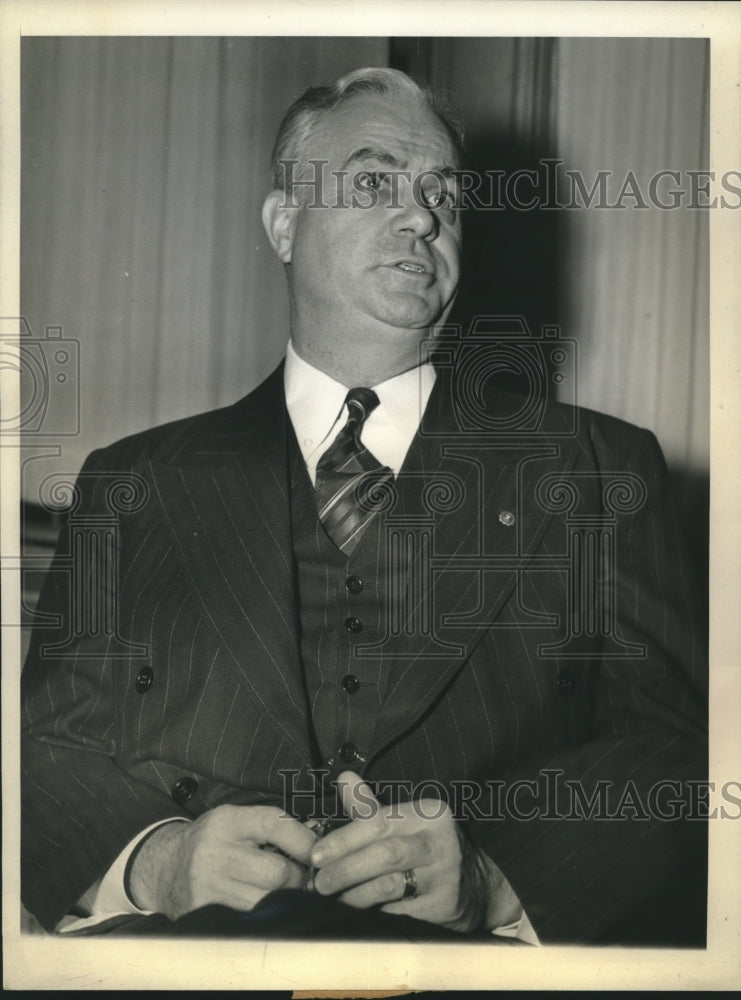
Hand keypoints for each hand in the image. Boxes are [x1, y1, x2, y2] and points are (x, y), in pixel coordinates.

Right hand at [128, 804, 315, 919]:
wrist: (164, 868)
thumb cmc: (211, 841)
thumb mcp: (235, 821)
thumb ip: (271, 826)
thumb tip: (318, 839)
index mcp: (226, 822)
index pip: (274, 824)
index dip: (303, 839)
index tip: (316, 851)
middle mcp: (214, 852)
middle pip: (276, 871)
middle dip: (296, 876)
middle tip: (299, 877)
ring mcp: (207, 886)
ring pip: (267, 900)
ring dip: (283, 898)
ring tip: (282, 891)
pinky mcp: (204, 913)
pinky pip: (250, 919)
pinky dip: (264, 914)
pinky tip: (264, 906)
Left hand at [309, 771, 519, 931]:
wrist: (479, 887)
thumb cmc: (429, 848)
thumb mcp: (405, 822)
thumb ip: (370, 806)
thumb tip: (343, 777)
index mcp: (428, 813)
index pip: (379, 821)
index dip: (344, 838)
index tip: (316, 854)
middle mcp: (439, 842)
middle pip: (386, 854)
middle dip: (346, 869)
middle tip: (319, 882)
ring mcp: (445, 877)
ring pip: (391, 885)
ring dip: (355, 894)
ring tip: (333, 899)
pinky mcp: (445, 908)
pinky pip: (400, 913)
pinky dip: (375, 914)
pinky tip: (357, 916)